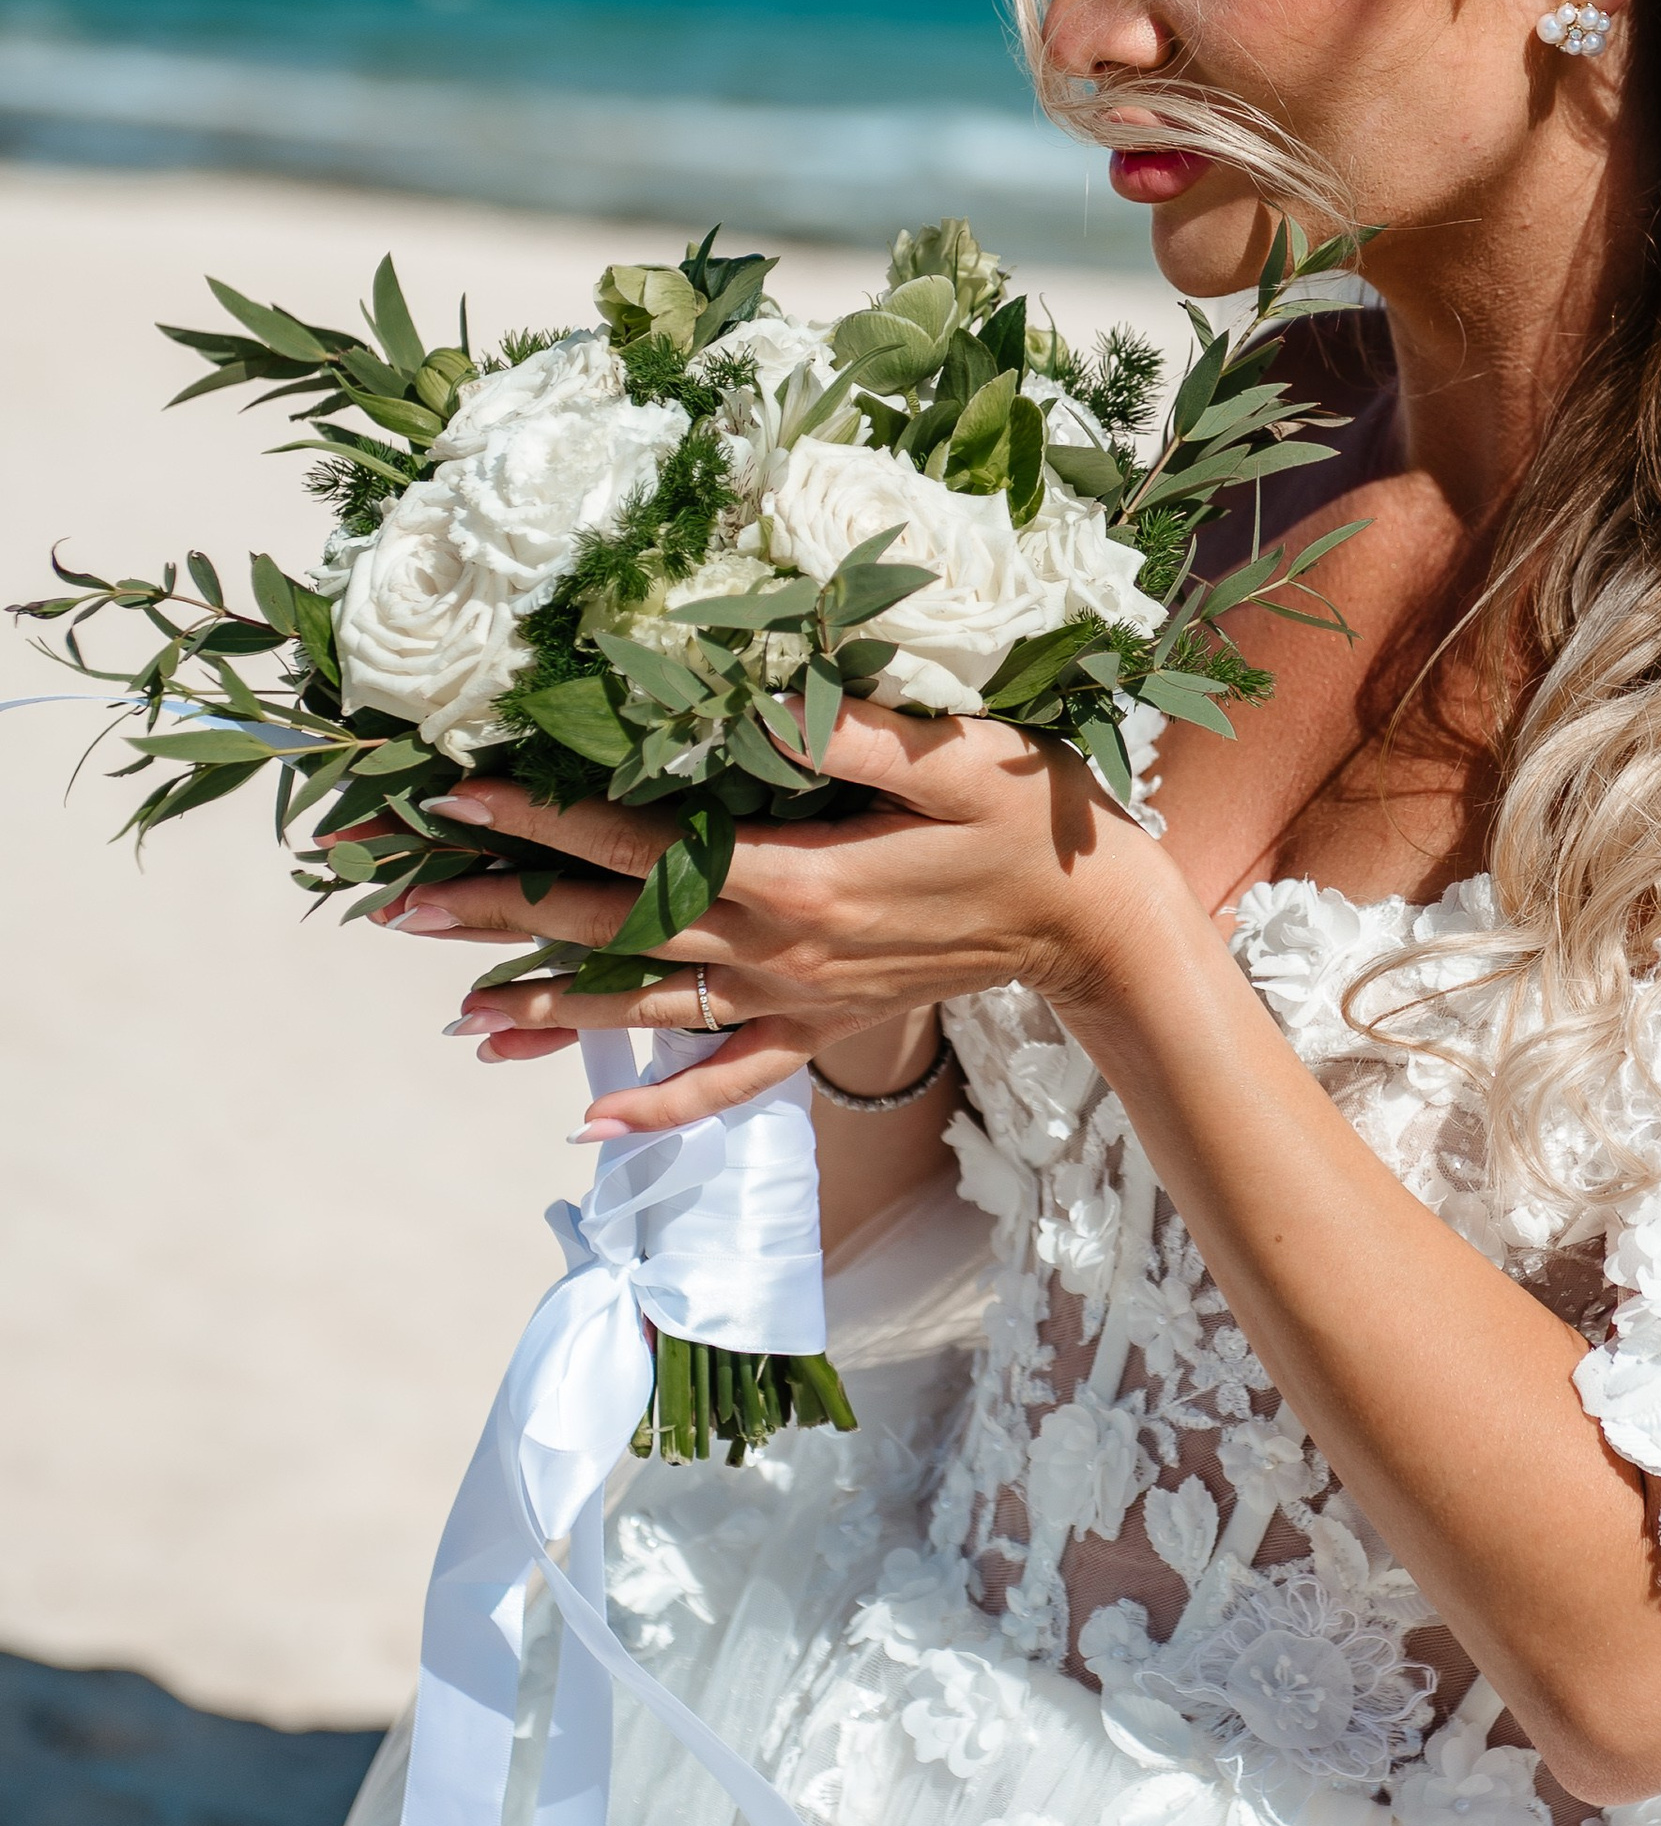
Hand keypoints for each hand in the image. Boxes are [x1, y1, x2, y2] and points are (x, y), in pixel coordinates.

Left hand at [377, 700, 1173, 1134]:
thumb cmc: (1034, 816)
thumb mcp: (952, 753)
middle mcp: (778, 949)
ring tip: (457, 1015)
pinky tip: (593, 1122)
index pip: (638, 841)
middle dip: (500, 913)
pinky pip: (729, 1078)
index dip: (542, 813)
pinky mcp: (824, 1024)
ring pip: (649, 1009)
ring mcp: (797, 998)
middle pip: (614, 929)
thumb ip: (843, 731)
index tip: (453, 793)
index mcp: (793, 877)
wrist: (1100, 927)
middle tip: (395, 906)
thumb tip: (745, 702)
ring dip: (549, 1011)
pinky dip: (661, 1105)